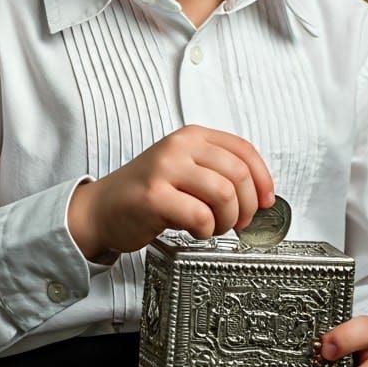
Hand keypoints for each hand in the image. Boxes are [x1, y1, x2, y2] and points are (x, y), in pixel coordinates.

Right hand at [68, 124, 274, 259]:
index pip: (244, 150)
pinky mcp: (153, 197)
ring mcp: (164, 169)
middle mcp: (178, 147)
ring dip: (226, 220)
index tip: (266, 201)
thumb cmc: (147, 192)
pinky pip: (199, 216)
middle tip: (237, 222)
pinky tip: (194, 230)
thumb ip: (219, 171)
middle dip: (246, 206)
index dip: (263, 179)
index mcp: (191, 136)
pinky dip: (205, 230)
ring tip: (213, 226)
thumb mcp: (185, 168)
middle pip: (238, 174)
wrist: (102, 209)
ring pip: (223, 195)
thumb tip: (261, 193)